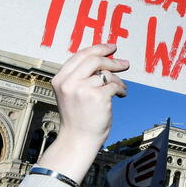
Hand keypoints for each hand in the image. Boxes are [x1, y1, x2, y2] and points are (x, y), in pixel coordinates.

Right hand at [38, 44, 128, 182]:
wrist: (78, 139)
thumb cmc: (78, 117)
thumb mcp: (72, 93)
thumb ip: (81, 76)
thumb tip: (105, 58)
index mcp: (60, 79)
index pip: (80, 55)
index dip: (98, 48)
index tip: (111, 47)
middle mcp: (69, 82)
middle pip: (94, 60)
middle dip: (112, 60)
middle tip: (125, 64)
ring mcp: (83, 90)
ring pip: (107, 74)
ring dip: (118, 80)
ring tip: (120, 89)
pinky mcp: (97, 97)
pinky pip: (114, 85)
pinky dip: (121, 89)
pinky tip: (121, 95)